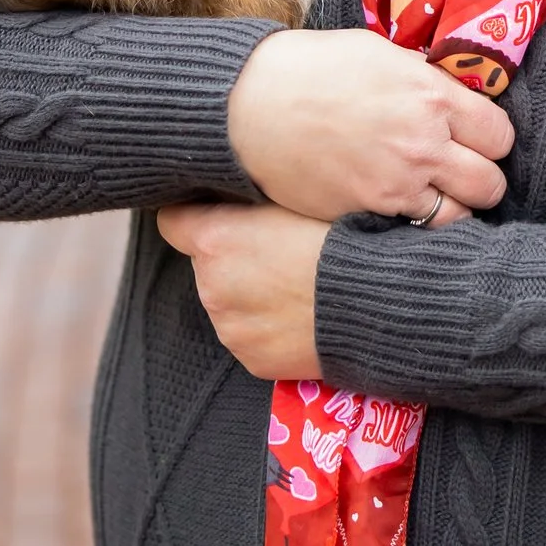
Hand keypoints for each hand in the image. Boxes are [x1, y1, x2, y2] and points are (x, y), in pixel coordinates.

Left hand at [157, 202, 328, 380]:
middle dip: (233, 256)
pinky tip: (302, 314)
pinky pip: (251, 336)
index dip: (191, 214)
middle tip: (279, 250)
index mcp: (216, 240)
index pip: (171, 221)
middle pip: (206, 263)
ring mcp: (230, 328)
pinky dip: (268, 327)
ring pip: (228, 302)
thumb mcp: (295, 197)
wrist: (374, 304)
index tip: (210, 212)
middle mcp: (212, 286)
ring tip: (297, 285)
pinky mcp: (252, 360)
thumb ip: (253, 197)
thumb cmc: (342, 239)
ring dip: (250, 293)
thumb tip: (239, 185)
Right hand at [227, 29, 513, 225]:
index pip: (500, 134)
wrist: (250, 104)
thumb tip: (453, 96)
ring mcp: (395, 185)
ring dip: (453, 208)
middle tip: (461, 170)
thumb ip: (424, 81)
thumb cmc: (311, 68)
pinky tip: (401, 208)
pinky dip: (414, 225)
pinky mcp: (366, 214)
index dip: (490, 138)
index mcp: (432, 97)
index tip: (476, 137)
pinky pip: (413, 233)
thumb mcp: (380, 55)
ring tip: (435, 195)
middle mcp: (423, 145)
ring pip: (458, 218)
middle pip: (490, 184)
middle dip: (481, 178)